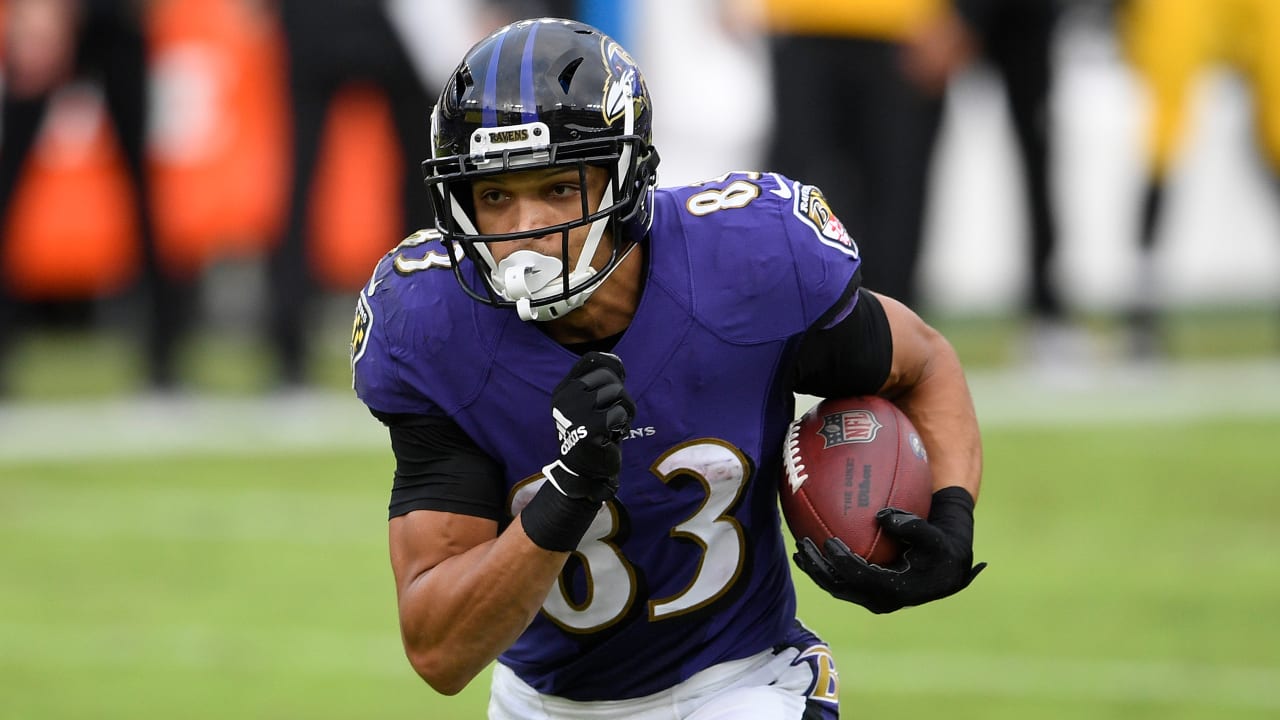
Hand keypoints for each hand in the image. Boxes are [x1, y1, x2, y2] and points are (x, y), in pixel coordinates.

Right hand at [542, 352, 634, 503]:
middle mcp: (566, 398)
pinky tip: (614, 435)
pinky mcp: (590, 428)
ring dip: (627, 409)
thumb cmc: (592, 433)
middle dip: (621, 393)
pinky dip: (625, 424)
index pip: (590, 359)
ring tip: (617, 423)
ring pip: (618, 392)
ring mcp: (577, 412)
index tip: (619, 378)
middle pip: (608, 375)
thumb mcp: (588, 404)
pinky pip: (622, 413)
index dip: (611, 365)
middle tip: (617, 410)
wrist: (584, 471)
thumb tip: (616, 361)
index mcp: (564, 389)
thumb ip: (598, 383)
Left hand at [794, 486, 985, 613]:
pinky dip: (824, 569)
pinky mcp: (867, 593)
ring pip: (836, 587)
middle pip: (840, 586)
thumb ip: (912, 526)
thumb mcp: (934, 536)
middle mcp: (880, 600)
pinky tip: (810, 552)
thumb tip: (881, 515)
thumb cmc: (941, 549)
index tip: (828, 541)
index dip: (842, 561)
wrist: (947, 570)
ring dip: (816, 570)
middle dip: (818, 567)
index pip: (860, 576)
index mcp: (895, 590)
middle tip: (803, 545)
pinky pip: (840, 582)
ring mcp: (872, 599)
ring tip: (800, 550)